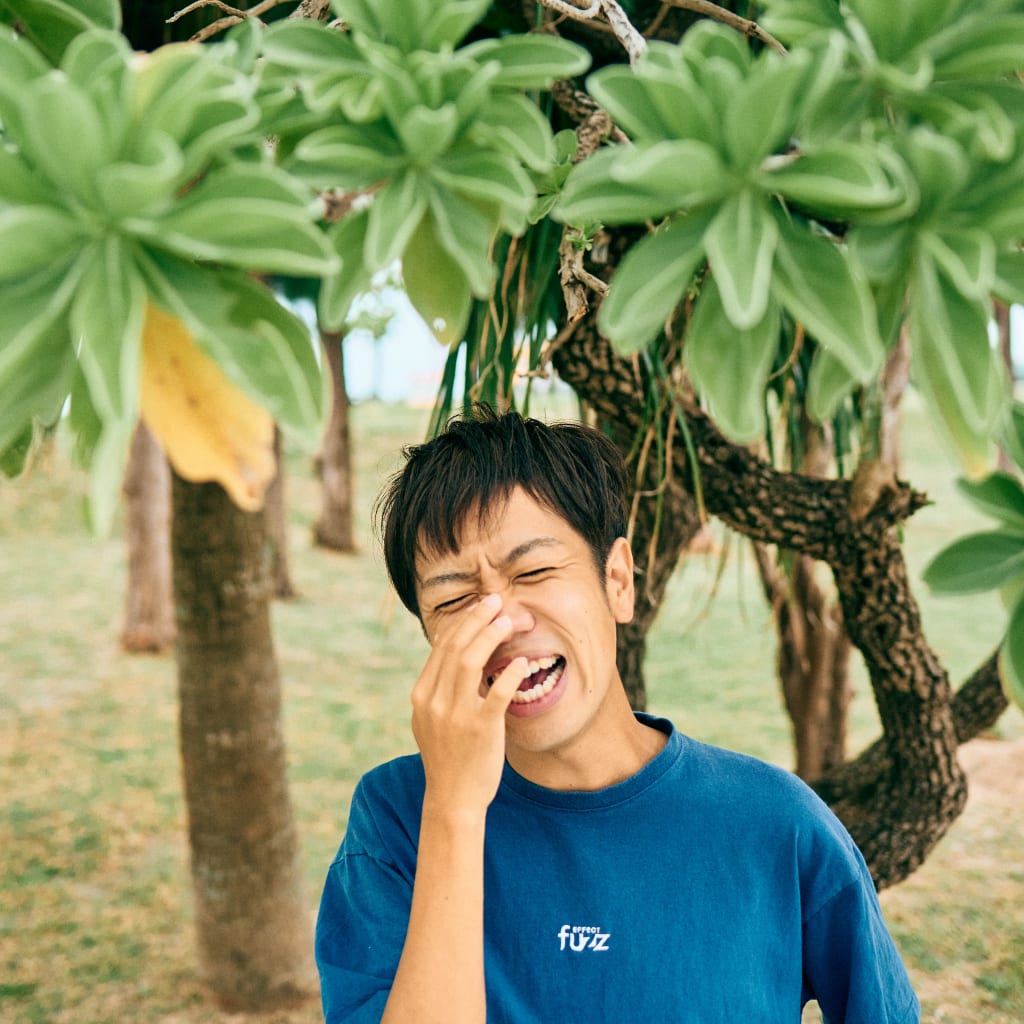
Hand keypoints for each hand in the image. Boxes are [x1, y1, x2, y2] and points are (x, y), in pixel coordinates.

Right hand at [410, 593, 527, 821]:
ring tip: (509, 621)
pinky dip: (509, 675)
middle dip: (477, 619)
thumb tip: (456, 655)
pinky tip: (522, 664)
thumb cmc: (448, 756)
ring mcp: (455, 715)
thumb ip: (440, 689)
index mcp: (422, 695)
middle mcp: (434, 701)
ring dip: (491, 636)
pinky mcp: (479, 729)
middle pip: (455, 647)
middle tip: (497, 601)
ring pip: (470, 661)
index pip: (441, 647)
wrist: (452, 798)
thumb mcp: (431, 719)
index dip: (462, 622)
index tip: (480, 607)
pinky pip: (496, 693)